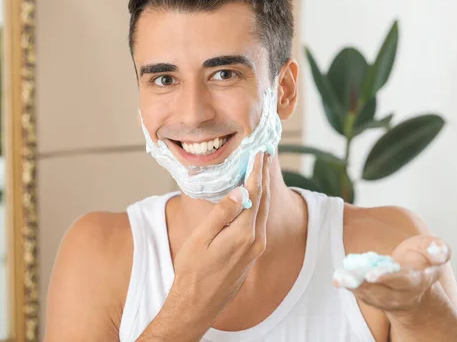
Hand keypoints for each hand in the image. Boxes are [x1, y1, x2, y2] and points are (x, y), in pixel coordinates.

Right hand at [142, 152, 270, 339]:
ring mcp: (256, 249)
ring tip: (259, 170)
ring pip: (263, 211)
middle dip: (263, 176)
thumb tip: (241, 191)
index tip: (258, 153)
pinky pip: (259, 222)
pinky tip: (253, 197)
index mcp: (244, 234)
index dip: (256, 171)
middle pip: (264, 200)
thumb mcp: (202, 238)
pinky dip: (258, 204)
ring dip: (262, 189)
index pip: (255, 194)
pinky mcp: (252, 254)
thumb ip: (223, 213)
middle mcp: (256, 240)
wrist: (197, 304)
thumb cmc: (193, 271)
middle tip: (263, 154)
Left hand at [335, 235, 450, 312]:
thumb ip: (438, 249)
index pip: (404, 281)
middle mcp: (404, 294)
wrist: (416, 284)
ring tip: (340, 278)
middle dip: (366, 286)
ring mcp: (389, 299)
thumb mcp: (433, 250)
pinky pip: (363, 295)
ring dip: (354, 287)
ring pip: (371, 296)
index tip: (372, 274)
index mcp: (419, 280)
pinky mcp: (376, 299)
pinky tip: (339, 279)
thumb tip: (439, 251)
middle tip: (347, 278)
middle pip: (384, 292)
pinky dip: (351, 288)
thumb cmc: (422, 261)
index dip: (388, 278)